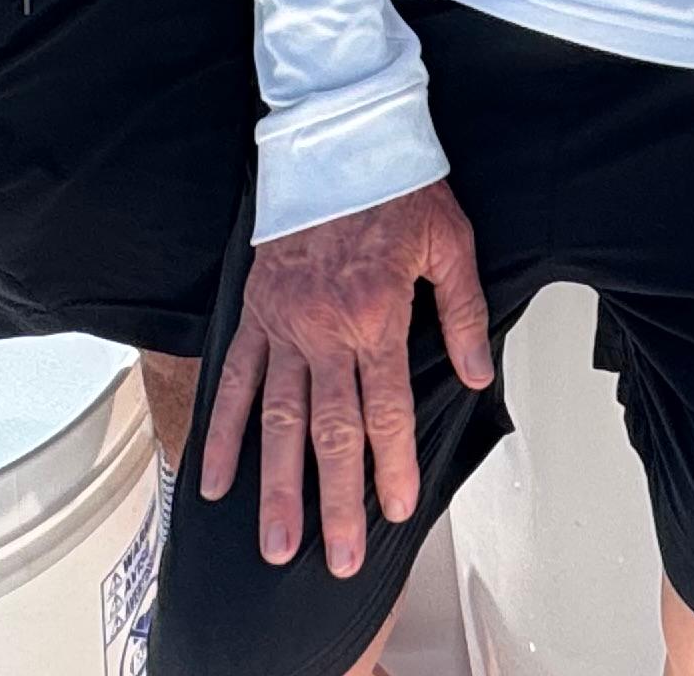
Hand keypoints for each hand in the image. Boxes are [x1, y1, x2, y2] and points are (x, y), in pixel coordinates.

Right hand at [202, 182, 498, 575]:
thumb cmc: (397, 184)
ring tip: (276, 542)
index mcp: (377, 314)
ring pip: (280, 420)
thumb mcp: (451, 243)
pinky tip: (216, 479)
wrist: (337, 136)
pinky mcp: (257, 312)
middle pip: (332, 432)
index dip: (393, 464)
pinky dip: (224, 431)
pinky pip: (236, 380)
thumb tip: (477, 372)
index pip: (387, 409)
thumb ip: (464, 315)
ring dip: (277, 486)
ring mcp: (285, 324)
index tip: (397, 509)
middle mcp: (326, 328)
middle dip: (335, 501)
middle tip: (338, 557)